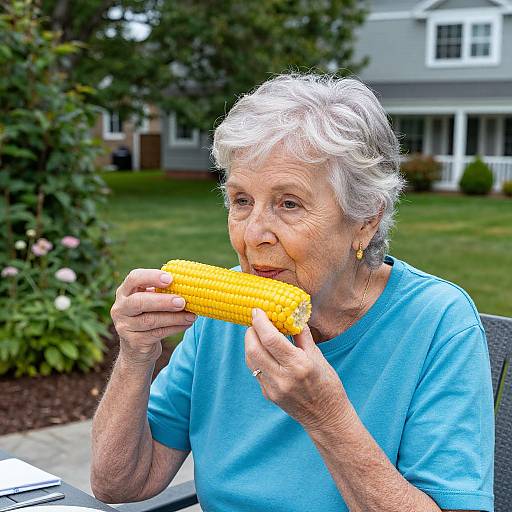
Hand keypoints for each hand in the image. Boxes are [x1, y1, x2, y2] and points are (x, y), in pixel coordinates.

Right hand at [110, 268, 195, 364]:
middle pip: (139, 302)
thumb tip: (189, 283)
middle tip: (182, 301)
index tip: (170, 279)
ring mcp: (125, 327)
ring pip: (150, 320)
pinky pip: (157, 333)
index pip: (134, 278)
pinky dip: (175, 328)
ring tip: (191, 315)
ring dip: (174, 317)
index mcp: (125, 292)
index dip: (152, 277)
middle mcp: (120, 308)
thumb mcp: (150, 301)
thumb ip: (162, 292)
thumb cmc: (148, 316)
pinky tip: (187, 323)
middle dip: (163, 301)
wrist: (136, 349)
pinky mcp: (134, 342)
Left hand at [245, 308, 350, 430]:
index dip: (260, 322)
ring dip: (250, 344)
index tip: (257, 310)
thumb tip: (292, 314)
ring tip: (257, 334)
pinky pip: (256, 371)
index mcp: (298, 365)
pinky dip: (256, 357)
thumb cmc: (327, 385)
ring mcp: (273, 388)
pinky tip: (264, 351)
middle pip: (254, 349)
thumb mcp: (318, 357)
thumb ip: (302, 336)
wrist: (327, 418)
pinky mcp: (268, 395)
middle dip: (250, 332)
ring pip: (251, 360)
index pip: (270, 339)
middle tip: (255, 321)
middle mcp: (283, 377)